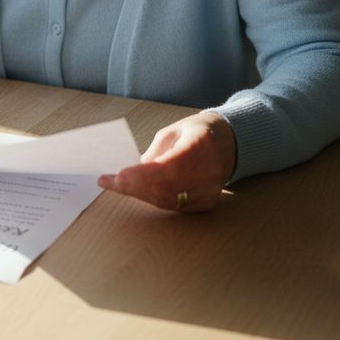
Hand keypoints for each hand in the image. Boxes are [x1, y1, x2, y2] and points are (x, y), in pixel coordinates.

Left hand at [97, 111, 236, 212]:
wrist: (228, 144)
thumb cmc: (196, 133)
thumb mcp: (172, 132)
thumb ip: (154, 153)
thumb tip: (131, 171)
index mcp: (200, 147)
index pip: (169, 168)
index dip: (142, 176)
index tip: (118, 176)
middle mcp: (209, 172)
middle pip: (165, 188)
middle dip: (134, 187)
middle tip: (111, 182)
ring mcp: (210, 190)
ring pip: (168, 201)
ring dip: (140, 194)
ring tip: (120, 186)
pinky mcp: (207, 202)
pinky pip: (175, 206)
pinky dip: (154, 199)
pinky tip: (139, 192)